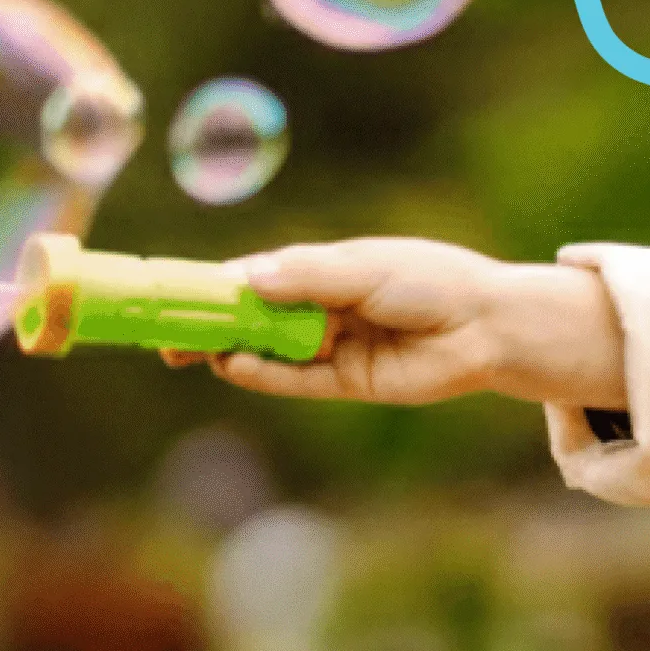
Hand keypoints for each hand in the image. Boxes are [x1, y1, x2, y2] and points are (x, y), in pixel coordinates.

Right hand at [165, 238, 627, 409]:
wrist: (486, 326)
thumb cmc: (430, 280)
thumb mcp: (362, 268)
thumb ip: (305, 277)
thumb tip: (244, 279)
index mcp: (324, 270)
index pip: (256, 279)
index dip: (213, 288)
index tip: (172, 292)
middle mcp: (322, 309)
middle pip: (251, 319)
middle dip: (208, 326)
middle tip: (163, 336)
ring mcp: (331, 346)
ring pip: (266, 350)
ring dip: (227, 350)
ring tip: (188, 350)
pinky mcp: (346, 382)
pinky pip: (293, 380)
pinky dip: (261, 374)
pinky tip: (233, 364)